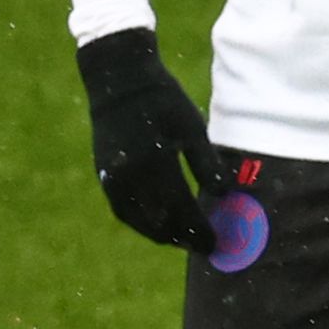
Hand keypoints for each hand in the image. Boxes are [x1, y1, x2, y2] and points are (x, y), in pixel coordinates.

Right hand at [76, 27, 233, 248]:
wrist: (119, 81)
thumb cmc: (163, 100)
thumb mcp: (192, 127)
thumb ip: (206, 163)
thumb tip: (223, 196)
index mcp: (156, 163)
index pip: (182, 210)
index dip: (200, 231)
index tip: (216, 244)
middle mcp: (131, 176)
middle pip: (160, 222)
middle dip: (184, 238)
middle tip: (204, 247)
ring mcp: (114, 178)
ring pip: (140, 222)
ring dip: (163, 235)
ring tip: (185, 241)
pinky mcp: (105, 176)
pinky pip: (124, 211)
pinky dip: (143, 224)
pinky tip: (159, 226)